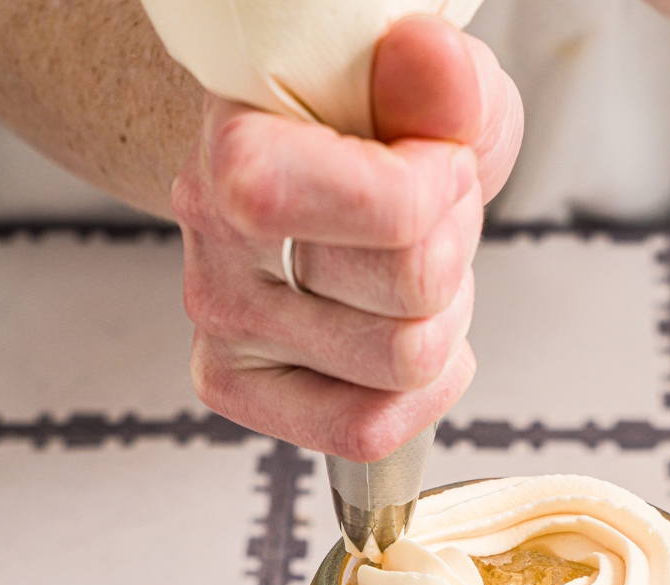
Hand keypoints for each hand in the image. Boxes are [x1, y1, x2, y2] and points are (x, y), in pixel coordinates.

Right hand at [171, 16, 522, 459]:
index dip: (446, 193)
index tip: (440, 159)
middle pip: (414, 292)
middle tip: (429, 217)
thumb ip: (442, 76)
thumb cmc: (362, 121)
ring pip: (402, 363)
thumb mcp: (425, 79)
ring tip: (411, 268)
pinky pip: (361, 432)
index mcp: (246, 143)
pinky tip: (413, 339)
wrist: (296, 154)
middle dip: (455, 251)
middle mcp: (214, 235)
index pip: (391, 213)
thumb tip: (429, 66)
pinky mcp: (233, 385)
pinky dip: (418, 397)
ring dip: (444, 319)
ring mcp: (220, 320)